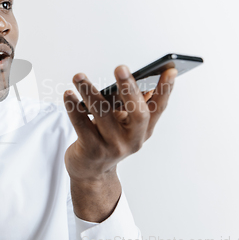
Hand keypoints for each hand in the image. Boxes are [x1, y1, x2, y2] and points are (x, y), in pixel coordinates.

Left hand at [63, 65, 177, 182]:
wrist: (91, 171)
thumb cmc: (108, 139)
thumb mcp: (124, 124)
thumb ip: (132, 104)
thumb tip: (138, 77)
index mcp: (144, 130)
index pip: (159, 108)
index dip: (166, 90)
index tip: (170, 70)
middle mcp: (132, 139)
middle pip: (137, 113)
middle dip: (129, 89)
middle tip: (120, 68)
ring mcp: (113, 146)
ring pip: (103, 114)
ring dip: (90, 92)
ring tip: (79, 77)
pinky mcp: (92, 150)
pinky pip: (81, 125)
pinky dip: (73, 108)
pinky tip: (68, 95)